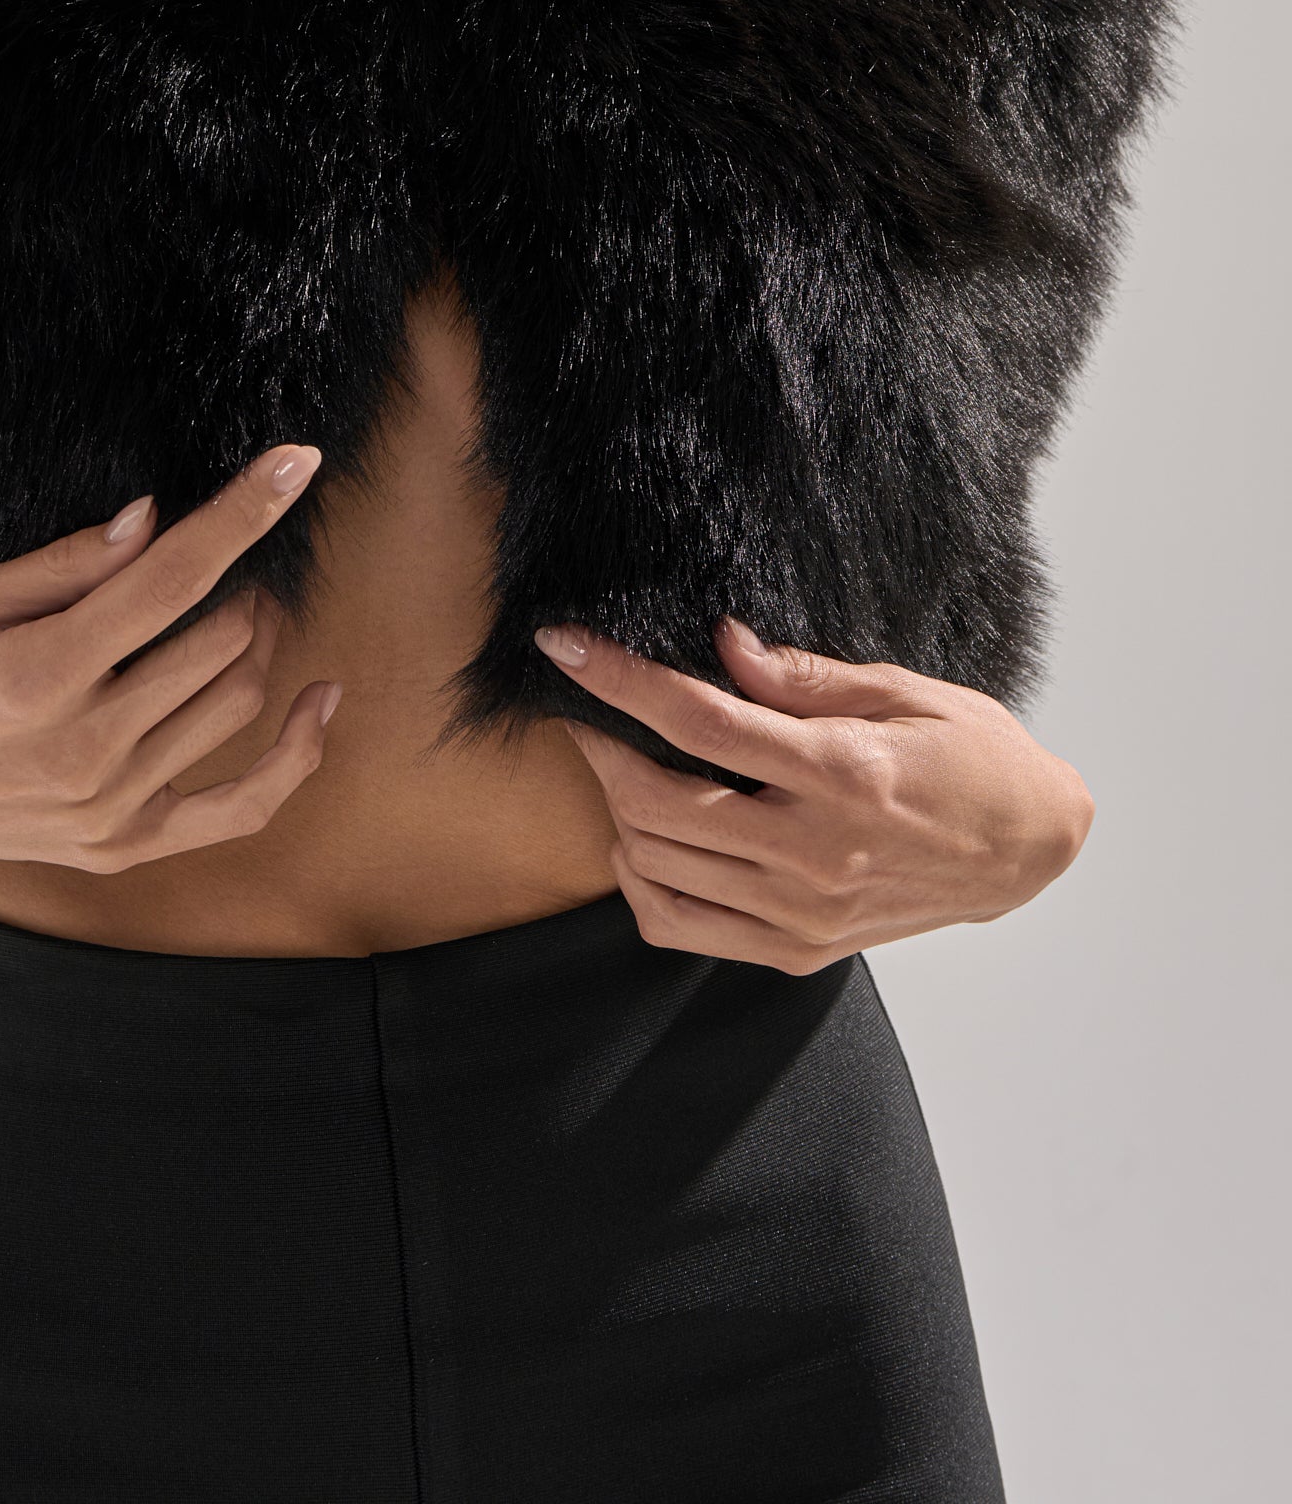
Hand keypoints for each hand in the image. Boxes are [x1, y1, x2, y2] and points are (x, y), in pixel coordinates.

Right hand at [0, 446, 340, 866]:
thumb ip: (64, 566)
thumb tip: (154, 520)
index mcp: (38, 677)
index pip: (172, 580)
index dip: (242, 513)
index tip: (295, 460)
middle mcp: (84, 752)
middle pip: (219, 640)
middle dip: (245, 575)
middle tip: (232, 541)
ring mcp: (106, 810)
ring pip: (235, 704)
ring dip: (257, 639)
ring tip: (245, 601)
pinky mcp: (119, 846)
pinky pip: (240, 808)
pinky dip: (294, 756)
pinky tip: (320, 701)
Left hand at [535, 617, 1094, 974]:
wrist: (1028, 850)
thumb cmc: (974, 758)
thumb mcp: (903, 691)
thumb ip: (806, 675)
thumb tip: (724, 644)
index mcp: (841, 774)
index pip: (699, 721)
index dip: (619, 679)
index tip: (565, 644)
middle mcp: (813, 852)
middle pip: (656, 803)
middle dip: (600, 745)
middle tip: (589, 707)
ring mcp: (801, 912)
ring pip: (656, 868)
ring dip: (617, 809)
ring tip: (625, 763)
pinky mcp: (798, 949)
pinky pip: (681, 927)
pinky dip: (643, 882)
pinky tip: (651, 837)